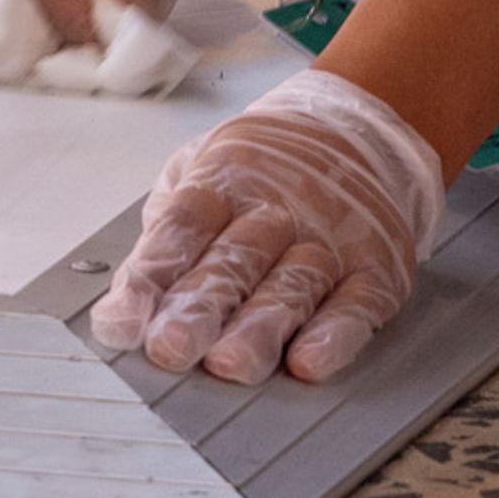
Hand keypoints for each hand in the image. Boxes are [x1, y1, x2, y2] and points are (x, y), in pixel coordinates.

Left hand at [91, 69, 449, 382]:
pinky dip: (334, 336)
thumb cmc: (259, 172)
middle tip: (173, 348)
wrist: (354, 133)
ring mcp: (330, 236)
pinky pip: (357, 303)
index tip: (123, 321)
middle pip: (236, 259)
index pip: (184, 225)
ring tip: (230, 364)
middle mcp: (279, 207)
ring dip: (261, 328)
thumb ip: (163, 238)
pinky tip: (309, 362)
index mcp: (225, 180)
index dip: (153, 273)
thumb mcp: (198, 175)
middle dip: (202, 307)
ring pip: (294, 284)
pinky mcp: (375, 267)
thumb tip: (122, 310)